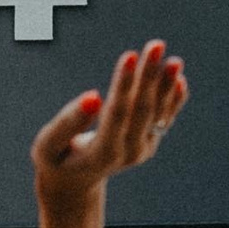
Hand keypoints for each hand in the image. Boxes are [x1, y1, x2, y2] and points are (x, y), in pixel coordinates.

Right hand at [32, 42, 190, 203]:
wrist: (74, 182)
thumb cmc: (56, 159)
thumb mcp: (49, 145)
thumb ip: (67, 123)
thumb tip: (92, 96)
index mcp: (102, 153)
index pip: (117, 112)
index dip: (124, 84)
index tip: (129, 55)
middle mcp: (128, 152)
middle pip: (141, 109)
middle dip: (149, 75)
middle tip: (156, 45)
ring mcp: (142, 149)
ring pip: (157, 113)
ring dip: (166, 85)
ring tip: (174, 60)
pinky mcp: (149, 144)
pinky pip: (164, 119)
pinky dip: (173, 100)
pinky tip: (179, 79)